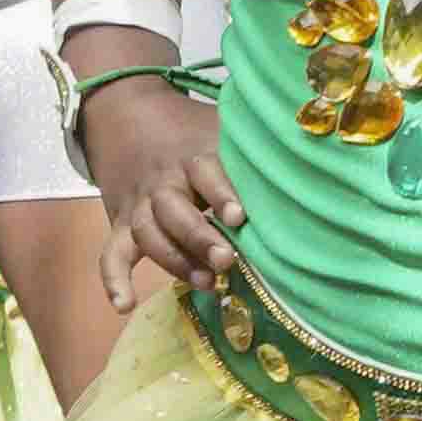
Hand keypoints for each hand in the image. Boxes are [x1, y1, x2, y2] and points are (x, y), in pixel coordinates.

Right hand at [83, 82, 241, 306]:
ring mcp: (139, 205)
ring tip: (206, 283)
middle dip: (197, 237)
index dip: (219, 193)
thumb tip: (309, 155)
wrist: (125, 116)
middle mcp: (163, 182)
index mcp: (192, 156)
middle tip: (226, 260)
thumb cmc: (190, 131)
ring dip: (174, 261)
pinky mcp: (123, 224)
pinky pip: (112, 252)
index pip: (204, 171)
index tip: (238, 216)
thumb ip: (252, 143)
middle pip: (172, 210)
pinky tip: (124, 304)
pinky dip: (113, 279)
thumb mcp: (220, 126)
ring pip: (148, 233)